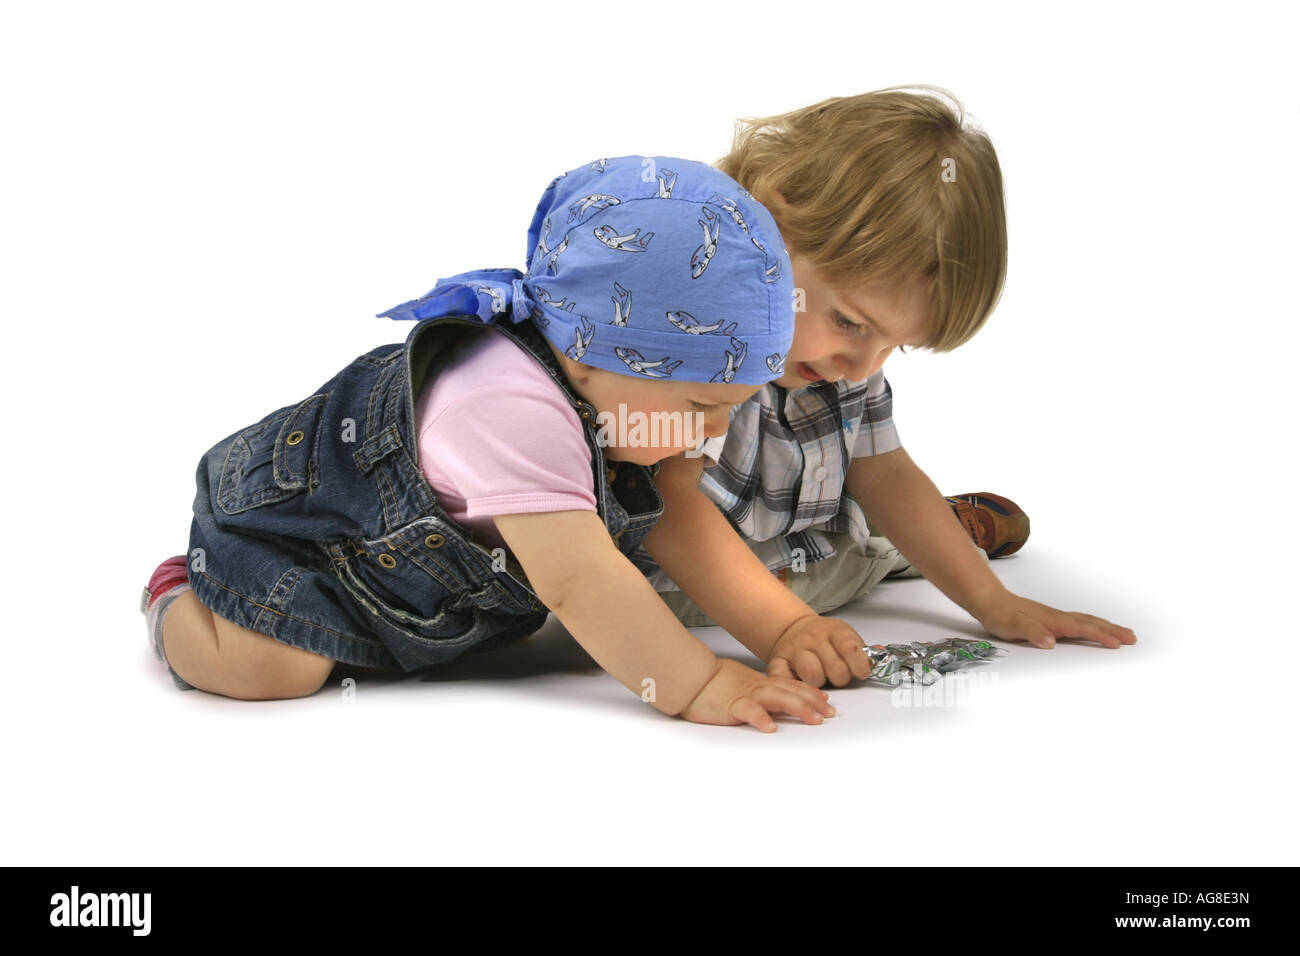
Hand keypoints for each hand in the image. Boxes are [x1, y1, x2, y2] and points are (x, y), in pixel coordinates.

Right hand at [679, 659, 836, 732]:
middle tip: (830, 714)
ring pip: (776, 698)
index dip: (811, 694)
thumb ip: (761, 692)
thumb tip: (781, 704)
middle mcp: (757, 687)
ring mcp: (745, 695)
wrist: (689, 677)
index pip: (791, 686)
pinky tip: (771, 727)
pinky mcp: (730, 705)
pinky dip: (760, 718)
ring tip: (814, 719)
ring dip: (797, 708)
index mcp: (760, 683)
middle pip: (791, 691)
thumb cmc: (714, 684)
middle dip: (813, 702)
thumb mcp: (743, 684)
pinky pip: (748, 711)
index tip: (828, 703)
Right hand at [765, 615, 873, 687]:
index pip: (850, 647)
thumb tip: (881, 659)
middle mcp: (813, 638)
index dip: (859, 664)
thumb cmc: (824, 637)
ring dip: (820, 683)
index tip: (862, 672)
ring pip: (812, 674)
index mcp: (833, 631)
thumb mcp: (844, 635)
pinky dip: (794, 686)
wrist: (794, 628)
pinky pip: (785, 678)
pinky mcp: (779, 661)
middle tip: (840, 676)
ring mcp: (795, 649)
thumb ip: (861, 650)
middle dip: (841, 678)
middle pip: (834, 666)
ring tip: (821, 679)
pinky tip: (801, 684)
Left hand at [972, 591, 1137, 648]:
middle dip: (1112, 630)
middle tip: (1133, 638)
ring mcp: (1056, 617)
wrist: (989, 600)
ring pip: (1086, 621)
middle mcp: (1057, 617)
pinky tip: (1096, 630)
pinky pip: (1079, 622)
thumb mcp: (1012, 626)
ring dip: (1106, 627)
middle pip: (1090, 623)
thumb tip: (1050, 642)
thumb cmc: (1000, 615)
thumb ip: (1031, 633)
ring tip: (1124, 633)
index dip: (1100, 636)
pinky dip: (1093, 626)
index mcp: (1052, 620)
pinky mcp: (1052, 619)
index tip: (1118, 643)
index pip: (1081, 628)